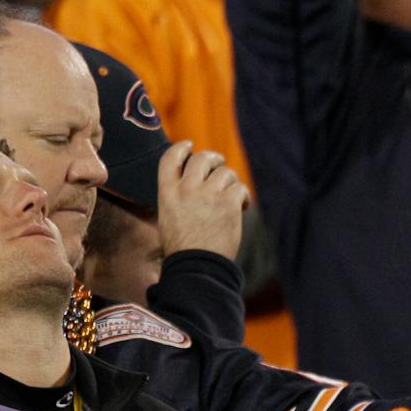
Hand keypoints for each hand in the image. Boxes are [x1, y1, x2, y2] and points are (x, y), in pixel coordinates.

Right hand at [156, 142, 247, 261]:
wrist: (197, 265)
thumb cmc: (183, 247)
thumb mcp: (169, 216)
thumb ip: (179, 196)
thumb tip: (194, 182)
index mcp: (167, 192)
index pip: (170, 158)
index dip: (181, 148)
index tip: (189, 145)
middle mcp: (186, 188)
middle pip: (202, 158)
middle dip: (213, 158)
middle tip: (219, 163)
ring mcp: (208, 195)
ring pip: (225, 173)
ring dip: (231, 181)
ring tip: (232, 195)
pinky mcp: (228, 204)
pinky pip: (240, 188)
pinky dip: (244, 196)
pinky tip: (243, 206)